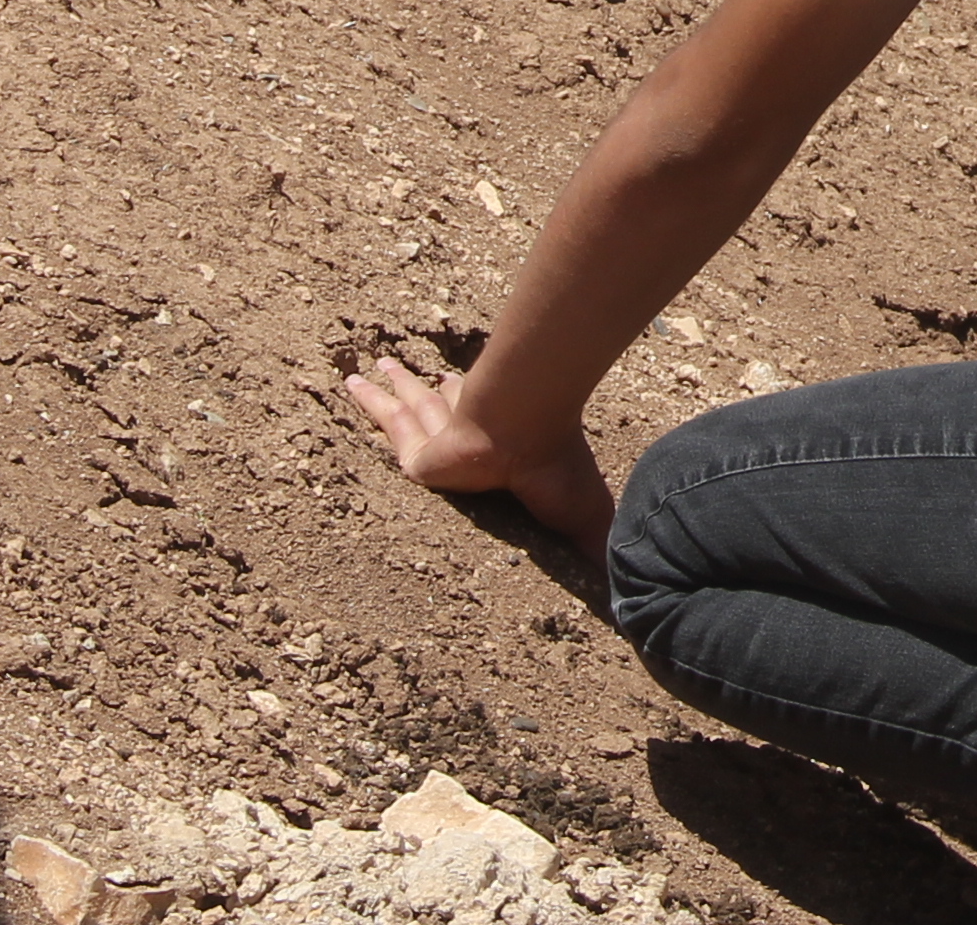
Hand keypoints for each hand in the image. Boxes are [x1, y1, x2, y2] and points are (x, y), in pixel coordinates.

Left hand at [341, 352, 613, 556]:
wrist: (528, 438)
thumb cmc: (559, 472)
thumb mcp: (582, 521)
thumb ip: (592, 555)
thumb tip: (625, 608)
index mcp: (508, 456)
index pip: (488, 431)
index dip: (474, 411)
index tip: (458, 389)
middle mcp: (473, 437)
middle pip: (443, 412)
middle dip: (429, 394)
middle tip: (410, 374)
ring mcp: (444, 441)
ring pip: (412, 412)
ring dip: (397, 389)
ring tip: (378, 368)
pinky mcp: (417, 454)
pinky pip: (387, 426)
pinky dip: (370, 404)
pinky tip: (352, 384)